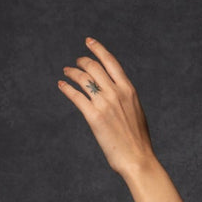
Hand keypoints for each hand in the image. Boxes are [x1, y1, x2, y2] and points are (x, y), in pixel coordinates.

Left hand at [58, 38, 156, 175]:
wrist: (139, 160)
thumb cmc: (139, 141)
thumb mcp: (136, 113)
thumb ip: (125, 99)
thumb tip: (113, 92)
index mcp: (129, 91)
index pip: (110, 62)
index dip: (98, 49)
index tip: (88, 41)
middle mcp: (116, 93)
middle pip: (93, 66)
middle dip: (82, 61)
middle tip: (77, 63)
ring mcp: (104, 104)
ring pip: (82, 78)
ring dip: (72, 72)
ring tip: (68, 72)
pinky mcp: (93, 116)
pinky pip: (75, 95)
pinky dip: (66, 88)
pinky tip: (62, 85)